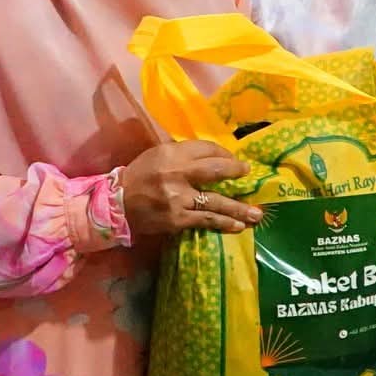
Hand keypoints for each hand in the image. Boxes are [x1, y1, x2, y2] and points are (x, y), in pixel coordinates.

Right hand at [120, 141, 262, 237]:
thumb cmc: (140, 176)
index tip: (234, 161)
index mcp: (172, 154)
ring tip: (257, 214)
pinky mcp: (178, 219)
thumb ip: (183, 154)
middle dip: (237, 172)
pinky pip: (206, 220)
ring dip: (239, 208)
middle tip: (249, 174)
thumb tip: (214, 157)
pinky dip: (224, 224)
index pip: (207, 149)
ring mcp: (179, 198)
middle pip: (216, 170)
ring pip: (216, 202)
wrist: (118, 204)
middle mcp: (177, 174)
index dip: (225, 154)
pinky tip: (238, 227)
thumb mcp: (158, 155)